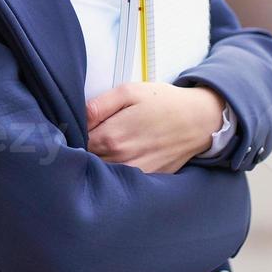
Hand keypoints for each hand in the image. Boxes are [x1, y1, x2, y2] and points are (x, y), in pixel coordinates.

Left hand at [85, 82, 226, 174]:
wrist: (199, 120)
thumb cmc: (164, 103)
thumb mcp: (129, 92)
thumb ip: (98, 106)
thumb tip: (76, 117)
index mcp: (112, 138)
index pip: (76, 145)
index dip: (72, 137)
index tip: (75, 129)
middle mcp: (122, 160)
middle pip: (87, 161)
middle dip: (83, 150)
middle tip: (91, 135)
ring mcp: (135, 173)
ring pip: (103, 173)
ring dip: (99, 162)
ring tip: (109, 144)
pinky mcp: (147, 179)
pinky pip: (122, 179)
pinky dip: (117, 171)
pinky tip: (123, 155)